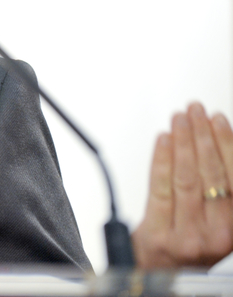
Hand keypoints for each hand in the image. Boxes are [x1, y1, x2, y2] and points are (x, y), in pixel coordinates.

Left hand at [132, 102, 232, 267]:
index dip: (227, 145)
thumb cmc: (189, 242)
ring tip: (180, 119)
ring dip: (183, 143)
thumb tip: (217, 143)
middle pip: (210, 175)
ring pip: (185, 179)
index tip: (219, 120)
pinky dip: (162, 159)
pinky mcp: (157, 234)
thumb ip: (220, 190)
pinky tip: (163, 140)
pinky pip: (160, 189)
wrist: (160, 273)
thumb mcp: (216, 221)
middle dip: (202, 136)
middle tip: (196, 111)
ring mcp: (185, 234)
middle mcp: (214, 233)